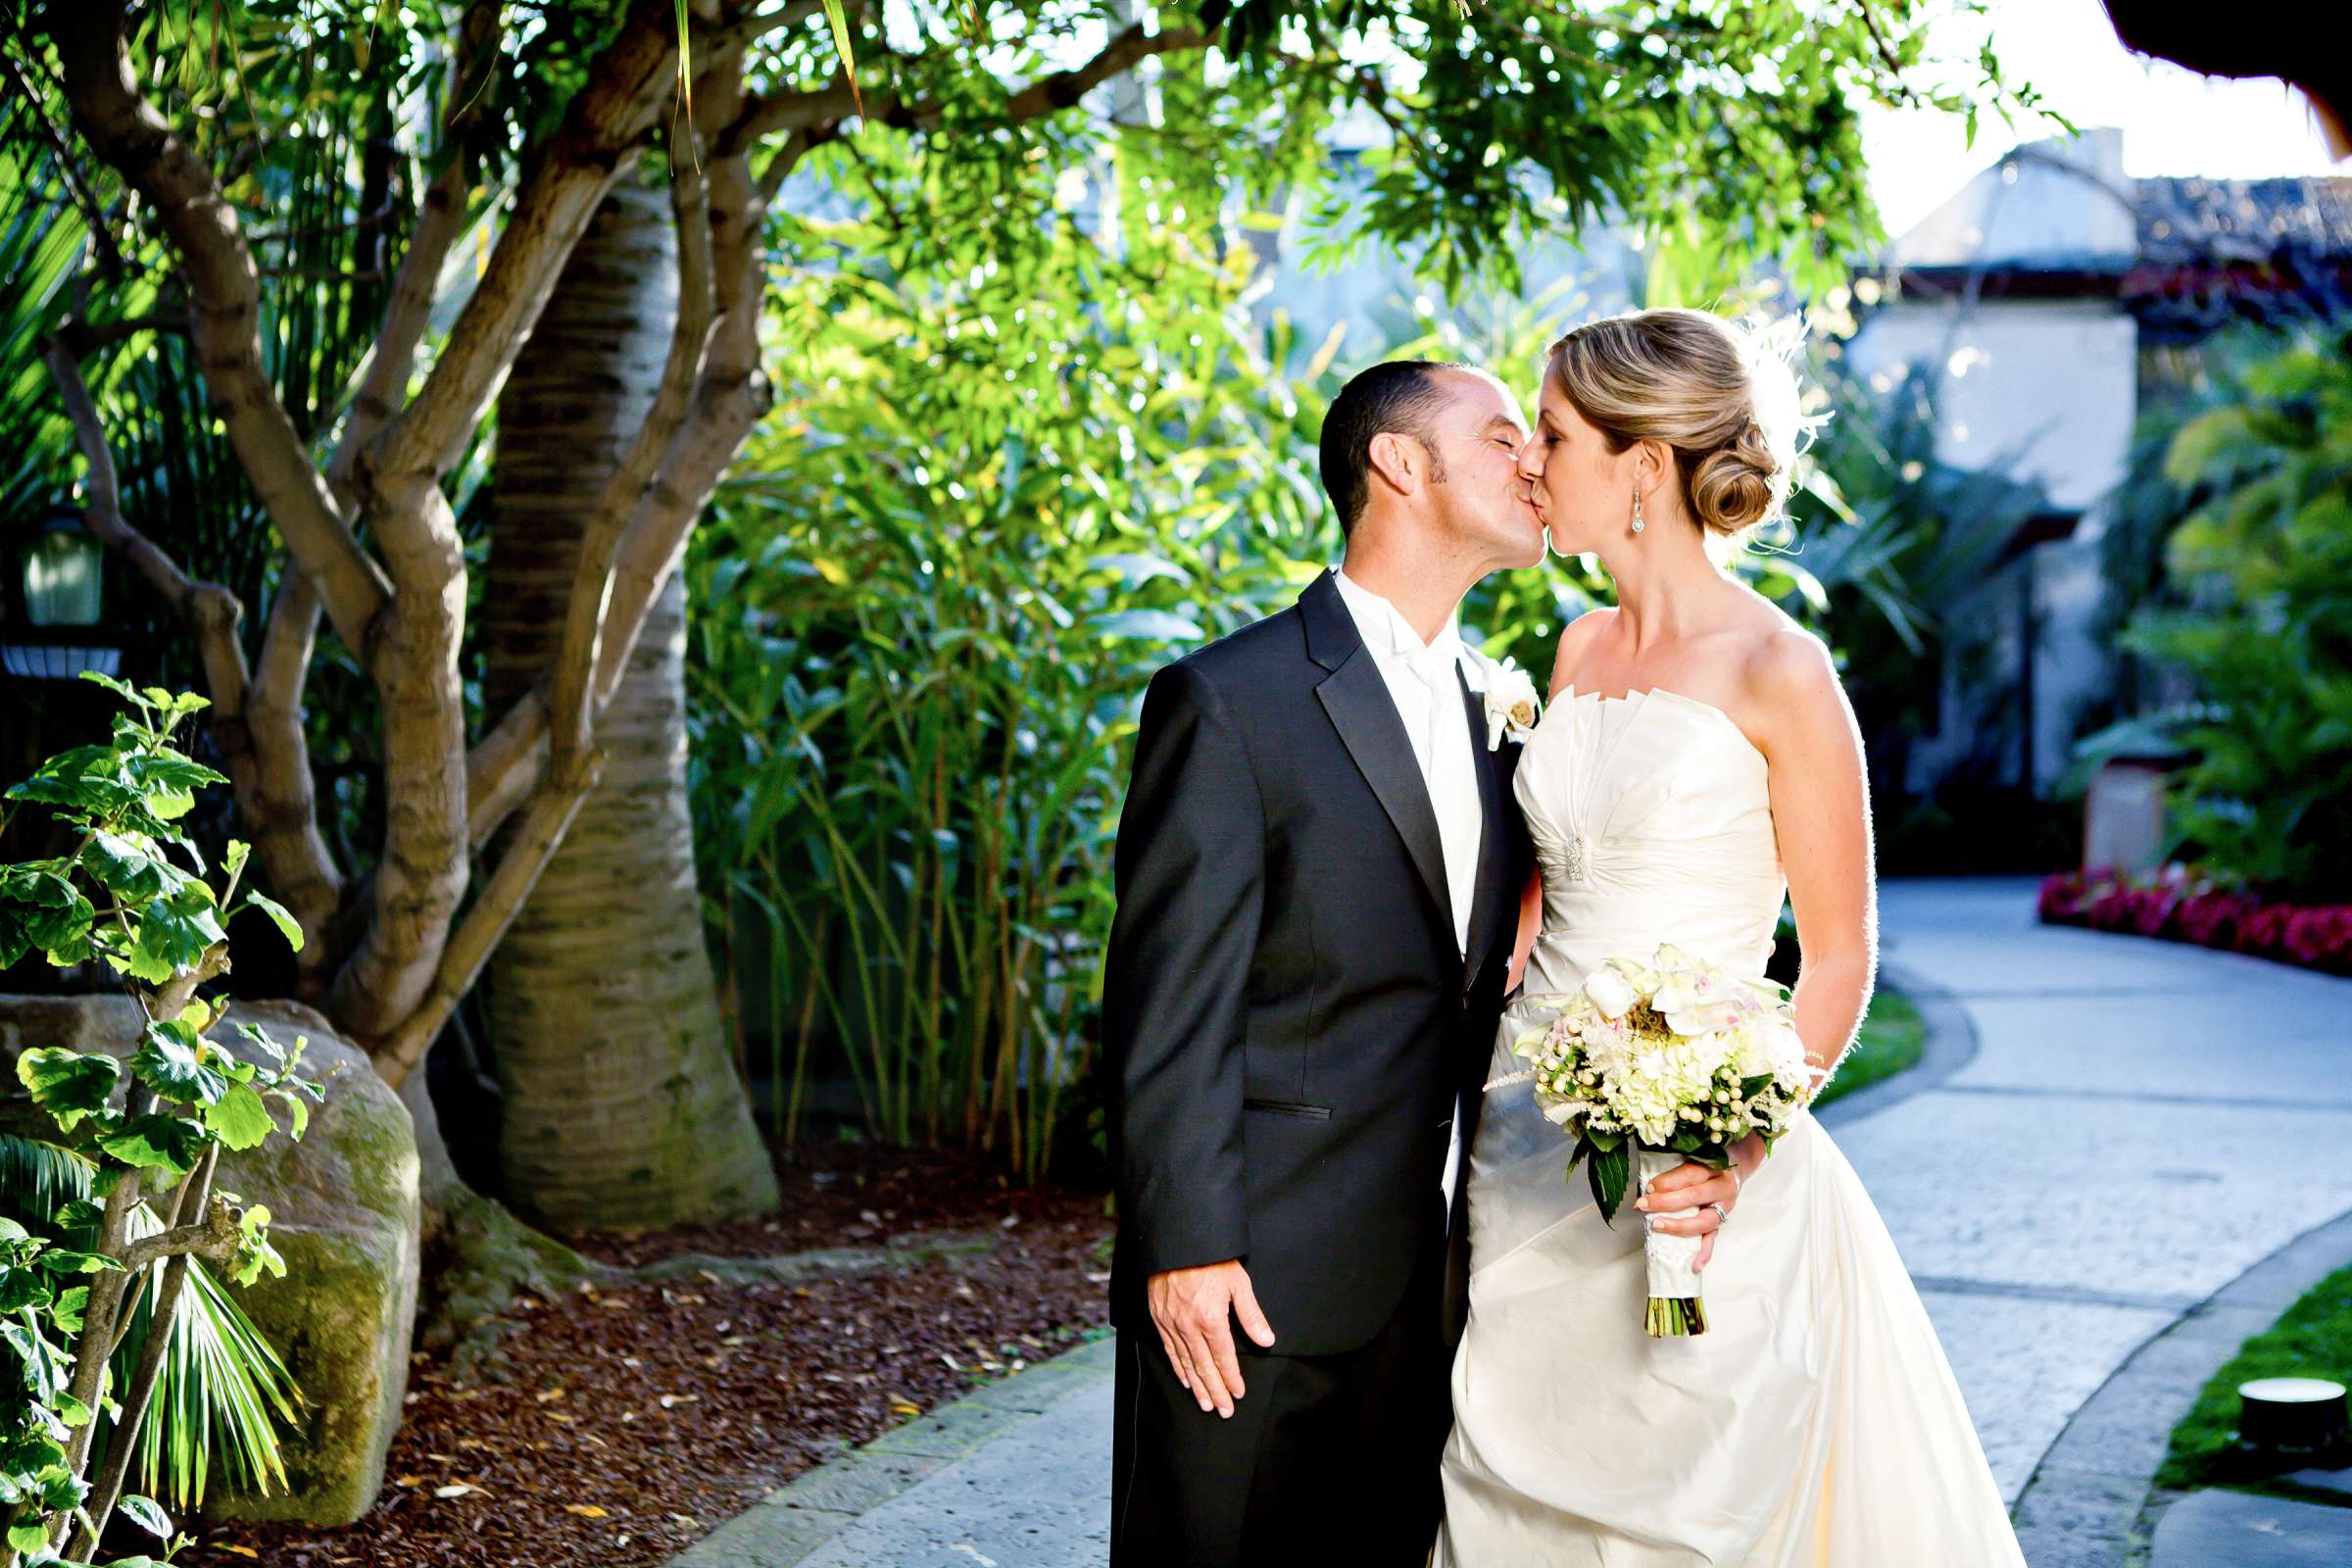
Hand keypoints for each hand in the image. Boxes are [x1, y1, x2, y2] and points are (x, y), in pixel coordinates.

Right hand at [1146, 1260, 1276, 1418]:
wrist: (1176, 1242)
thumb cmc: (1210, 1260)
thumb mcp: (1238, 1283)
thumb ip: (1251, 1315)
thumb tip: (1266, 1340)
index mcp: (1210, 1319)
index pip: (1224, 1357)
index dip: (1231, 1378)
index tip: (1238, 1393)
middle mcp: (1188, 1326)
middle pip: (1204, 1367)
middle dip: (1215, 1391)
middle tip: (1223, 1411)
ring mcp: (1171, 1324)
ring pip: (1185, 1363)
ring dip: (1197, 1386)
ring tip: (1205, 1404)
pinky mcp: (1159, 1318)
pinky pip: (1169, 1350)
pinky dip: (1178, 1368)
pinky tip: (1185, 1380)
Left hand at [1634, 1133, 1766, 1271]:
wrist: (1737, 1163)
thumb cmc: (1708, 1158)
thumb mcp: (1695, 1154)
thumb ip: (1675, 1167)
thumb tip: (1646, 1186)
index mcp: (1715, 1165)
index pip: (1690, 1174)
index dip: (1668, 1181)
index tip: (1649, 1187)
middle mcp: (1723, 1186)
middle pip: (1695, 1196)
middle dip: (1666, 1202)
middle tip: (1643, 1205)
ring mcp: (1725, 1206)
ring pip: (1705, 1220)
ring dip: (1679, 1226)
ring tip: (1657, 1226)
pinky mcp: (1723, 1221)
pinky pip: (1714, 1239)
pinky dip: (1704, 1253)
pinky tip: (1694, 1264)